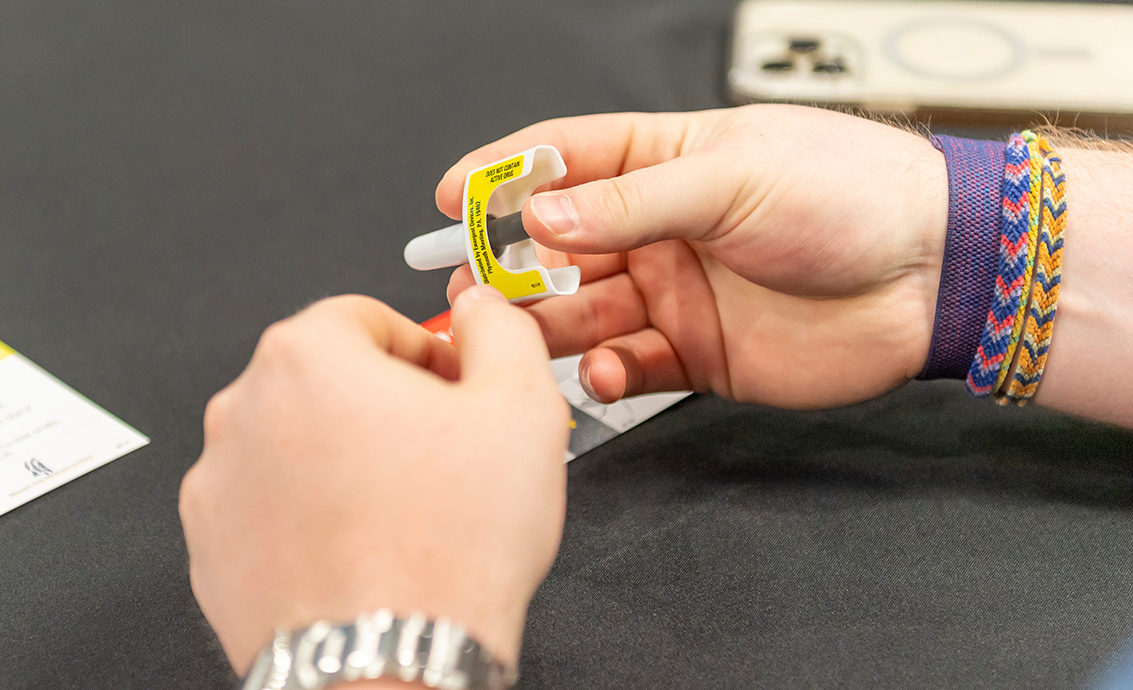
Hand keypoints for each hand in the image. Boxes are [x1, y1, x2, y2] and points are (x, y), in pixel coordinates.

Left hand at [180, 288, 569, 672]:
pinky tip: (361, 544)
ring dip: (344, 459)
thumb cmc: (445, 551)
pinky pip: (268, 505)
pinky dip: (309, 514)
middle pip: (326, 379)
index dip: (424, 350)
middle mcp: (244, 410)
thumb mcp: (520, 408)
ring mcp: (219, 483)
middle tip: (438, 451)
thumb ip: (501, 331)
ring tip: (403, 508)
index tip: (450, 385)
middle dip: (383, 404)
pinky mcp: (211, 547)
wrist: (391, 664)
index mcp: (307, 357)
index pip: (367, 317)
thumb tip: (483, 310)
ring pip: (296, 443)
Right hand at [438, 105, 948, 408]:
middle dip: (512, 268)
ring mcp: (675, 292)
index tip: (452, 198)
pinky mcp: (697, 353)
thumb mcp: (731, 177)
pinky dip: (607, 374)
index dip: (503, 176)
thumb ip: (629, 202)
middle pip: (559, 248)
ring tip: (522, 340)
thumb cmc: (850, 193)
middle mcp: (660, 228)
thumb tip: (541, 213)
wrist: (930, 276)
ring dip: (548, 328)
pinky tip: (605, 372)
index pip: (563, 160)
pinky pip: (631, 367)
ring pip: (584, 313)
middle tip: (476, 290)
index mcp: (665, 162)